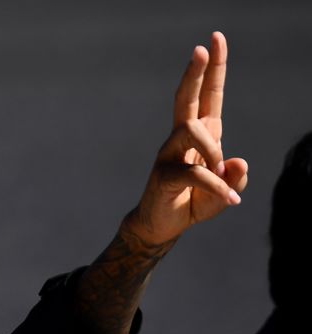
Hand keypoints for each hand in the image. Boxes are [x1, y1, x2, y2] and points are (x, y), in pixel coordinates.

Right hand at [125, 31, 248, 247]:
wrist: (161, 227)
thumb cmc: (191, 204)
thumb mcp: (225, 191)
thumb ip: (235, 177)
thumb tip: (237, 162)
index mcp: (200, 135)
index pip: (208, 96)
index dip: (213, 68)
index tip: (214, 40)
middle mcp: (181, 139)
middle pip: (187, 99)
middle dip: (196, 72)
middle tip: (200, 48)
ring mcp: (169, 155)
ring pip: (192, 130)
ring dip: (214, 151)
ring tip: (223, 175)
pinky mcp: (164, 175)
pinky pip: (195, 173)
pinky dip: (217, 186)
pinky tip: (231, 200)